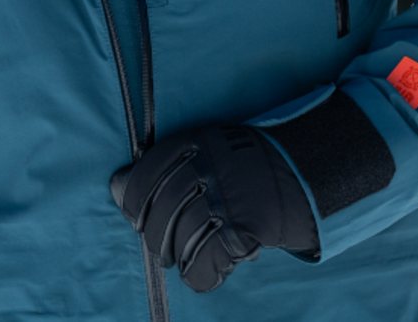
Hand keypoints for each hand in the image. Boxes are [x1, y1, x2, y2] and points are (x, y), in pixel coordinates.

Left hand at [110, 124, 316, 292]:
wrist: (302, 173)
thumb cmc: (244, 164)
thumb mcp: (207, 147)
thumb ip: (164, 166)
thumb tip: (115, 186)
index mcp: (195, 143)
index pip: (145, 176)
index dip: (133, 202)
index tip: (135, 217)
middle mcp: (207, 167)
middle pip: (160, 213)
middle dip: (156, 237)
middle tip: (164, 247)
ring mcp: (225, 198)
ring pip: (180, 240)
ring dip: (180, 257)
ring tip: (188, 258)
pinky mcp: (243, 229)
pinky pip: (204, 263)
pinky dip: (201, 275)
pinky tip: (208, 271)